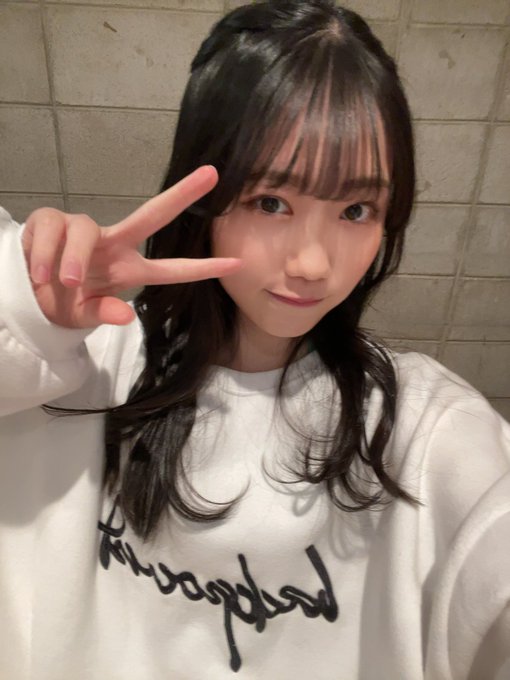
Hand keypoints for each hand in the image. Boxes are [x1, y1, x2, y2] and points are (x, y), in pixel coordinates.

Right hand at [22, 166, 239, 328]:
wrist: (26, 295)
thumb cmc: (64, 304)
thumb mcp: (83, 316)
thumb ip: (103, 313)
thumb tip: (126, 315)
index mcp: (126, 269)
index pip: (171, 269)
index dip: (202, 268)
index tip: (237, 264)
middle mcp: (113, 244)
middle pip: (151, 215)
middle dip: (182, 195)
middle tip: (212, 174)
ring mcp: (84, 230)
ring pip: (86, 230)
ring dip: (72, 259)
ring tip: (61, 282)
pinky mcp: (52, 220)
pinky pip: (53, 230)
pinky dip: (46, 254)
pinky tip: (39, 273)